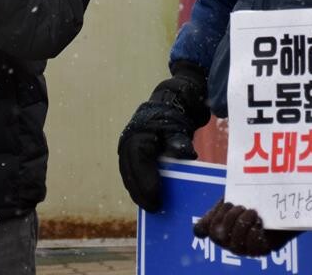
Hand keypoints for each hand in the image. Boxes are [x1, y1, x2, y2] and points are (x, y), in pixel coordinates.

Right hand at [118, 63, 209, 211]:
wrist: (168, 102)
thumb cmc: (175, 116)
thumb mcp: (179, 127)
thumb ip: (179, 141)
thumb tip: (185, 153)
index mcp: (138, 136)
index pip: (140, 164)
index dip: (147, 184)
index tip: (157, 201)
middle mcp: (128, 142)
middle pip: (130, 173)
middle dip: (141, 193)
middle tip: (154, 209)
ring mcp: (126, 147)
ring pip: (128, 174)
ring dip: (137, 191)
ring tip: (150, 207)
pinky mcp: (130, 152)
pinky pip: (131, 171)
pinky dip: (137, 184)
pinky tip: (147, 197)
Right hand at [193, 199, 296, 256]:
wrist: (282, 201)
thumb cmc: (257, 198)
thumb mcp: (237, 195)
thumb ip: (223, 204)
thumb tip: (200, 230)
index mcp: (219, 226)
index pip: (202, 229)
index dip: (211, 217)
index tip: (228, 202)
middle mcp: (229, 241)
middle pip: (217, 236)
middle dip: (228, 218)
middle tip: (241, 206)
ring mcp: (245, 248)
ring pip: (234, 245)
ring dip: (241, 225)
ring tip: (252, 212)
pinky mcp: (262, 250)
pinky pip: (253, 248)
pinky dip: (254, 233)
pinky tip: (259, 221)